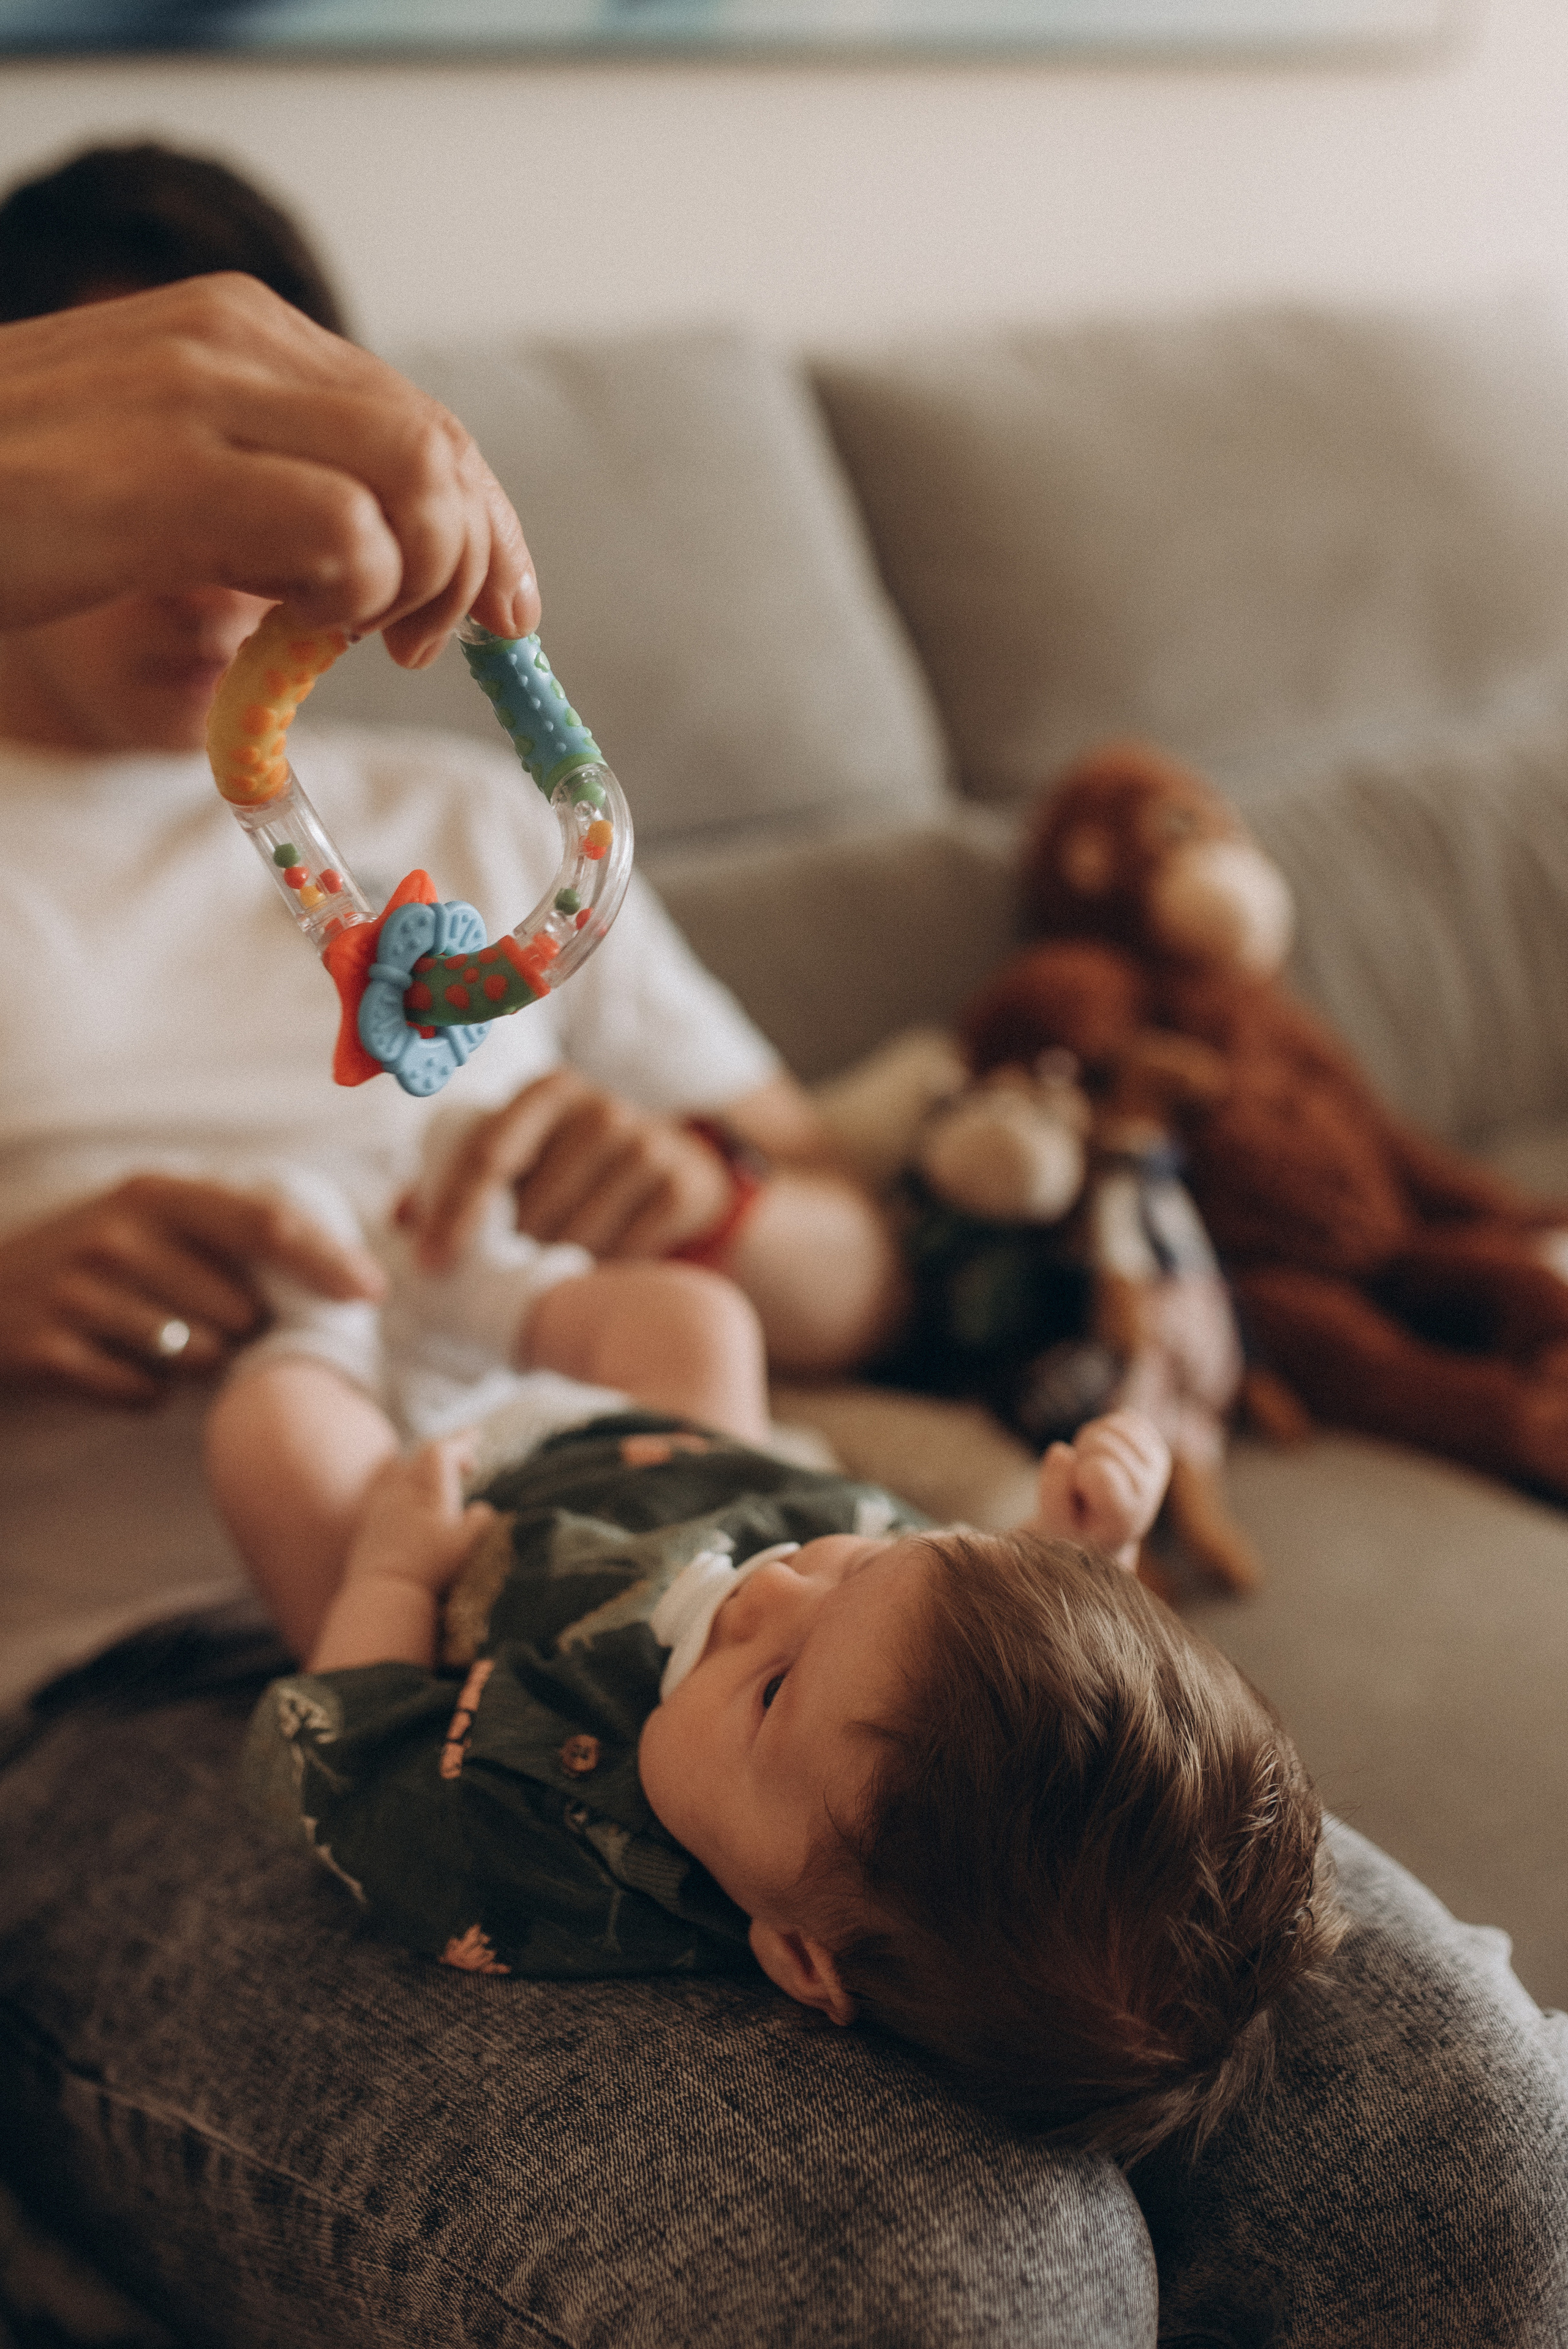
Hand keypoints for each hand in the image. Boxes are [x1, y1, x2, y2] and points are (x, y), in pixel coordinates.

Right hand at [0, 276, 537, 662]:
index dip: (488, 525)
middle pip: (440, 446)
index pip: (423, 418)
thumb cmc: (12, 505)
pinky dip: (355, 604)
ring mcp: (201, 397)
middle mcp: (232, 339)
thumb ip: (261, 491)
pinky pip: (347, 537)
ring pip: (419, 480)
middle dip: (473, 560)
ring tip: (351, 638)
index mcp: (235, 329)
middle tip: (423, 647)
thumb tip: (373, 568)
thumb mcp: (156, 473)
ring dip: (421, 581)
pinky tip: (296, 637)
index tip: (504, 614)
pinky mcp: (173, 476)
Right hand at [0, 1175, 383, 1404]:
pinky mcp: (48, 1351)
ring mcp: (77, 1292)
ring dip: (193, 1365)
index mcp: (154, 1192)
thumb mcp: (148, 1221)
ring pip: (199, 1359)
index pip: (265, 1223)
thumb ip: (230, 1232)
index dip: (328, 1260)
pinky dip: (142, 1392)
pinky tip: (111, 1365)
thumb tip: (338, 1274)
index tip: (373, 1292)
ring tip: (150, 1340)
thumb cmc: (88, 1262)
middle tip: (192, 1319)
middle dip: (239, 1329)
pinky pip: (145, 1395)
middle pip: (241, 1310)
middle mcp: (118, 1234)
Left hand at [339, 1437, 495, 1599]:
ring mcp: (382, 1505)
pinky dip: (402, 1484)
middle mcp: (403, 1490)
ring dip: (424, 1468)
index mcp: (429, 1489)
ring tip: (440, 1477)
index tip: (477, 1441)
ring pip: (403, 1471)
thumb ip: (482, 1520)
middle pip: (423, 1455)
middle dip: (447, 1452)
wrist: (384, 1592)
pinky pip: (385, 1489)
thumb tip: (481, 1509)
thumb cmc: (431, 1568)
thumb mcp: (470, 1545)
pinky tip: (408, 1498)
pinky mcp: (370, 1523)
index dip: (461, 1442)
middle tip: (467, 1461)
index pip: (442, 1450)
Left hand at [412, 1070, 734, 1269]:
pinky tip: (601, 1268)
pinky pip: (625, 1252)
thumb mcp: (528, 1153)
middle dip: (510, 1253)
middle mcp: (602, 1107)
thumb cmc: (577, 1166)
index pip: (488, 1154)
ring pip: (577, 1235)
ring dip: (556, 1266)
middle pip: (533, 1205)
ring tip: (555, 1269)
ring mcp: (648, 1143)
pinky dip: (604, 1271)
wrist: (680, 1166)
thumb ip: (465, 1178)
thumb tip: (399, 1223)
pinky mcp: (681, 1185)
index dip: (454, 1213)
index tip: (432, 1266)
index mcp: (549, 1091)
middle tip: (504, 1278)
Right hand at [1030, 1410, 1171, 1568]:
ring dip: (1090, 1441)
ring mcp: (1156, 1466)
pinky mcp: (1156, 1446)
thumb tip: (1061, 1449)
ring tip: (1090, 1469)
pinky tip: (1102, 1456)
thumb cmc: (1076, 1529)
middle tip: (1082, 1484)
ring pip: (1113, 1426)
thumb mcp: (1053, 1523)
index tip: (1078, 1497)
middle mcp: (1149, 1490)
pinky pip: (1124, 1418)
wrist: (1103, 1530)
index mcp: (1125, 1516)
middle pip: (1103, 1442)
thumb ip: (1053, 1491)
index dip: (1076, 1475)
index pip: (1100, 1471)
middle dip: (1081, 1456)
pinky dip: (1104, 1431)